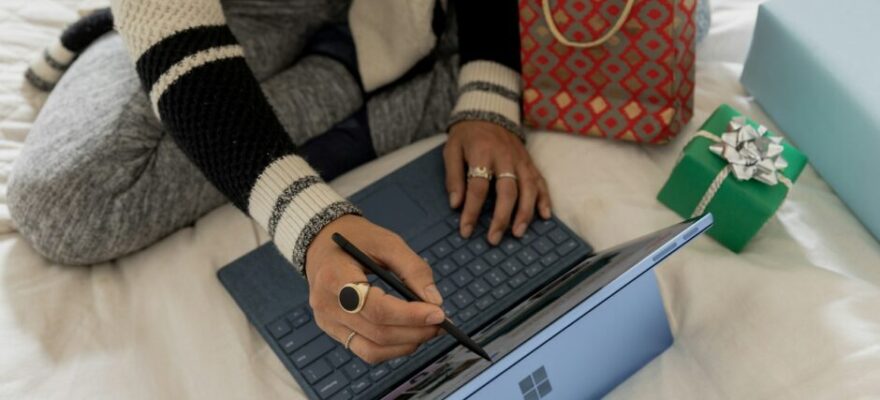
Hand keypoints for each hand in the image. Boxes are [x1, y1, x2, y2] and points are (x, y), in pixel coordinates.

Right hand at [305, 215, 444, 363]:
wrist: (321, 242)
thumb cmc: (356, 238)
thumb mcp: (387, 242)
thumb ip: (413, 269)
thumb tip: (435, 301)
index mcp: (334, 277)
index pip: (375, 308)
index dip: (410, 315)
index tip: (439, 313)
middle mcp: (326, 305)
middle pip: (377, 332)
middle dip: (415, 331)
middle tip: (441, 322)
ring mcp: (327, 322)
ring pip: (373, 349)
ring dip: (407, 344)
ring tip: (429, 329)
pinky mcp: (333, 331)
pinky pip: (366, 351)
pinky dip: (393, 348)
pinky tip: (409, 335)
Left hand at [445, 120, 551, 244]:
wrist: (489, 111)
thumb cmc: (467, 134)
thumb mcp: (451, 150)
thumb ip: (453, 177)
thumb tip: (455, 204)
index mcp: (483, 153)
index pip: (478, 187)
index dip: (471, 211)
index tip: (465, 230)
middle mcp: (505, 158)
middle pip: (507, 191)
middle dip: (501, 217)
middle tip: (493, 239)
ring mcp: (521, 160)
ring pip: (528, 189)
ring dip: (525, 213)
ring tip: (518, 233)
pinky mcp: (530, 162)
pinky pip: (541, 182)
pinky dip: (545, 199)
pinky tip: (545, 216)